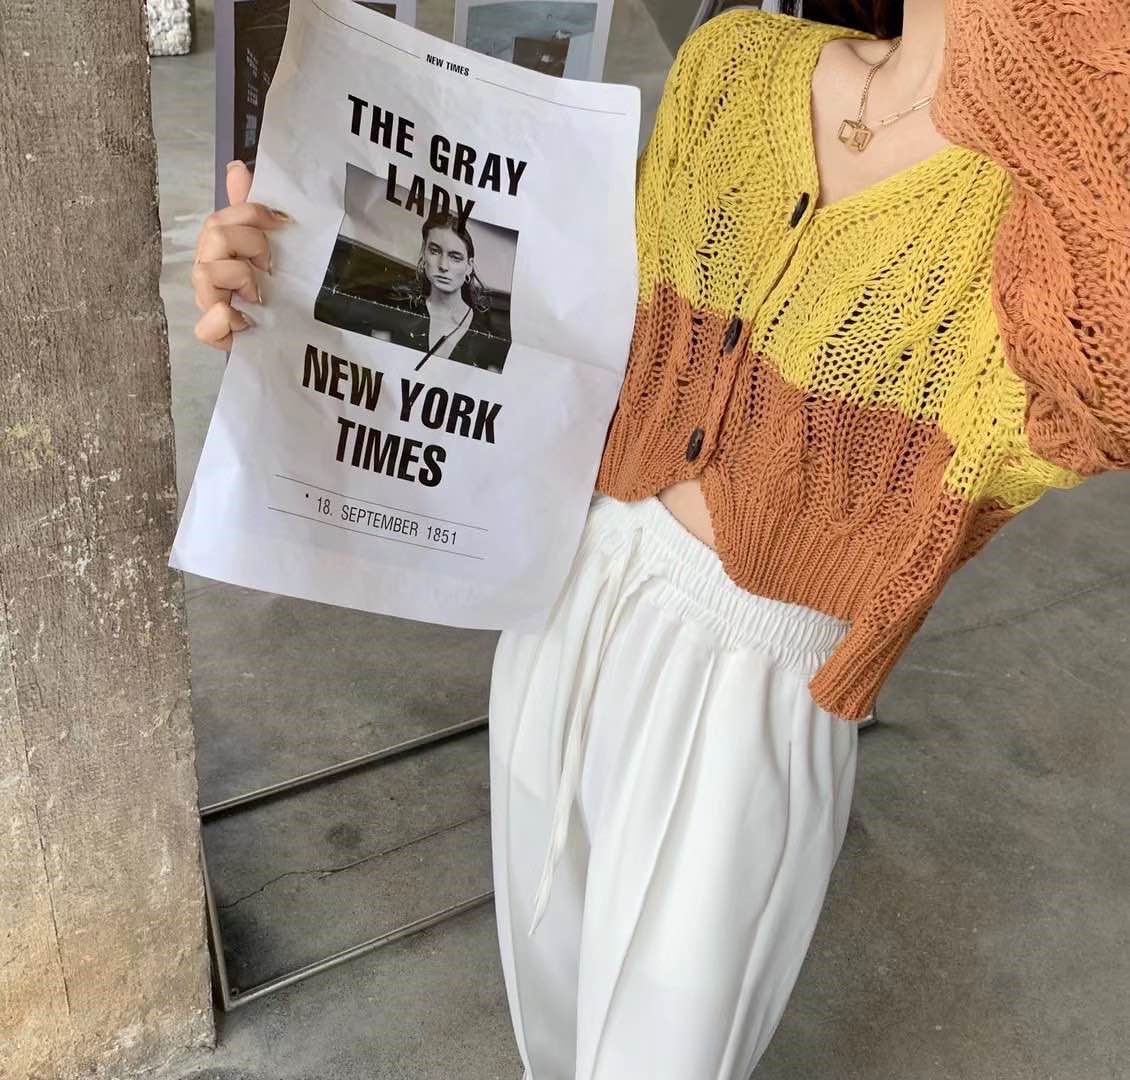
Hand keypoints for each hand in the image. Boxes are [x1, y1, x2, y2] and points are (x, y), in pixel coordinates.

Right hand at [191, 160, 292, 350]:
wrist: (302, 332)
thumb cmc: (284, 288)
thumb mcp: (277, 245)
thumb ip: (255, 209)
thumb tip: (236, 168)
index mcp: (222, 249)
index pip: (221, 218)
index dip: (251, 214)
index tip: (282, 224)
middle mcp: (212, 272)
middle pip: (213, 236)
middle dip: (250, 242)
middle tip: (272, 264)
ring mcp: (212, 302)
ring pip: (205, 274)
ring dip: (240, 277)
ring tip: (261, 293)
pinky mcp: (219, 335)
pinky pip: (204, 328)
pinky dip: (223, 321)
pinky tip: (245, 320)